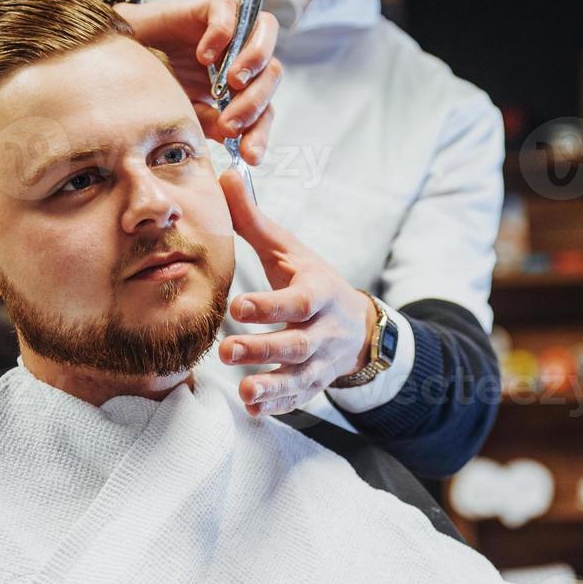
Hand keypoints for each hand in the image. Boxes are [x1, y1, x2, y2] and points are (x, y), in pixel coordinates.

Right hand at [95, 0, 281, 164]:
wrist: (121, 53)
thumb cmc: (153, 84)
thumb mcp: (184, 112)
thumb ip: (211, 125)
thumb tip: (235, 138)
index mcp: (239, 88)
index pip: (264, 110)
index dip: (260, 133)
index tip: (249, 155)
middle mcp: (240, 57)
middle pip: (271, 74)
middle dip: (255, 103)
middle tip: (230, 122)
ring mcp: (229, 31)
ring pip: (265, 32)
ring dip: (255, 60)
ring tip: (231, 83)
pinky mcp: (210, 8)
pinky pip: (228, 11)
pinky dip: (222, 34)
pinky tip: (202, 56)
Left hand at [218, 169, 375, 415]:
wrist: (357, 325)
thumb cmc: (311, 280)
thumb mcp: (289, 250)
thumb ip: (254, 220)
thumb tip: (226, 175)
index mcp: (319, 292)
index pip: (298, 302)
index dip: (270, 306)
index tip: (237, 307)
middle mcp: (324, 330)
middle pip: (296, 344)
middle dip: (263, 349)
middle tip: (225, 350)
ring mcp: (322, 361)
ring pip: (299, 377)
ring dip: (271, 385)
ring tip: (243, 389)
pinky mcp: (315, 384)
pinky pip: (299, 399)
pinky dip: (278, 406)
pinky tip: (254, 408)